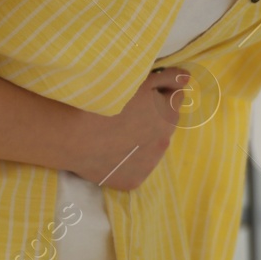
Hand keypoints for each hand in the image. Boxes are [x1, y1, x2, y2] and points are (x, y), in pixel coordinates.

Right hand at [65, 67, 189, 191]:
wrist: (74, 134)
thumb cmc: (107, 99)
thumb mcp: (140, 79)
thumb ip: (168, 78)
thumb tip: (186, 78)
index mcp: (170, 114)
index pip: (174, 98)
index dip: (157, 91)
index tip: (138, 92)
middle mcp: (165, 142)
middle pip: (162, 124)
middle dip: (150, 117)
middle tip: (123, 112)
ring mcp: (150, 165)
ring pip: (149, 147)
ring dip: (139, 140)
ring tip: (114, 133)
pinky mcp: (133, 181)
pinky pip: (133, 168)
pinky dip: (125, 161)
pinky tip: (109, 152)